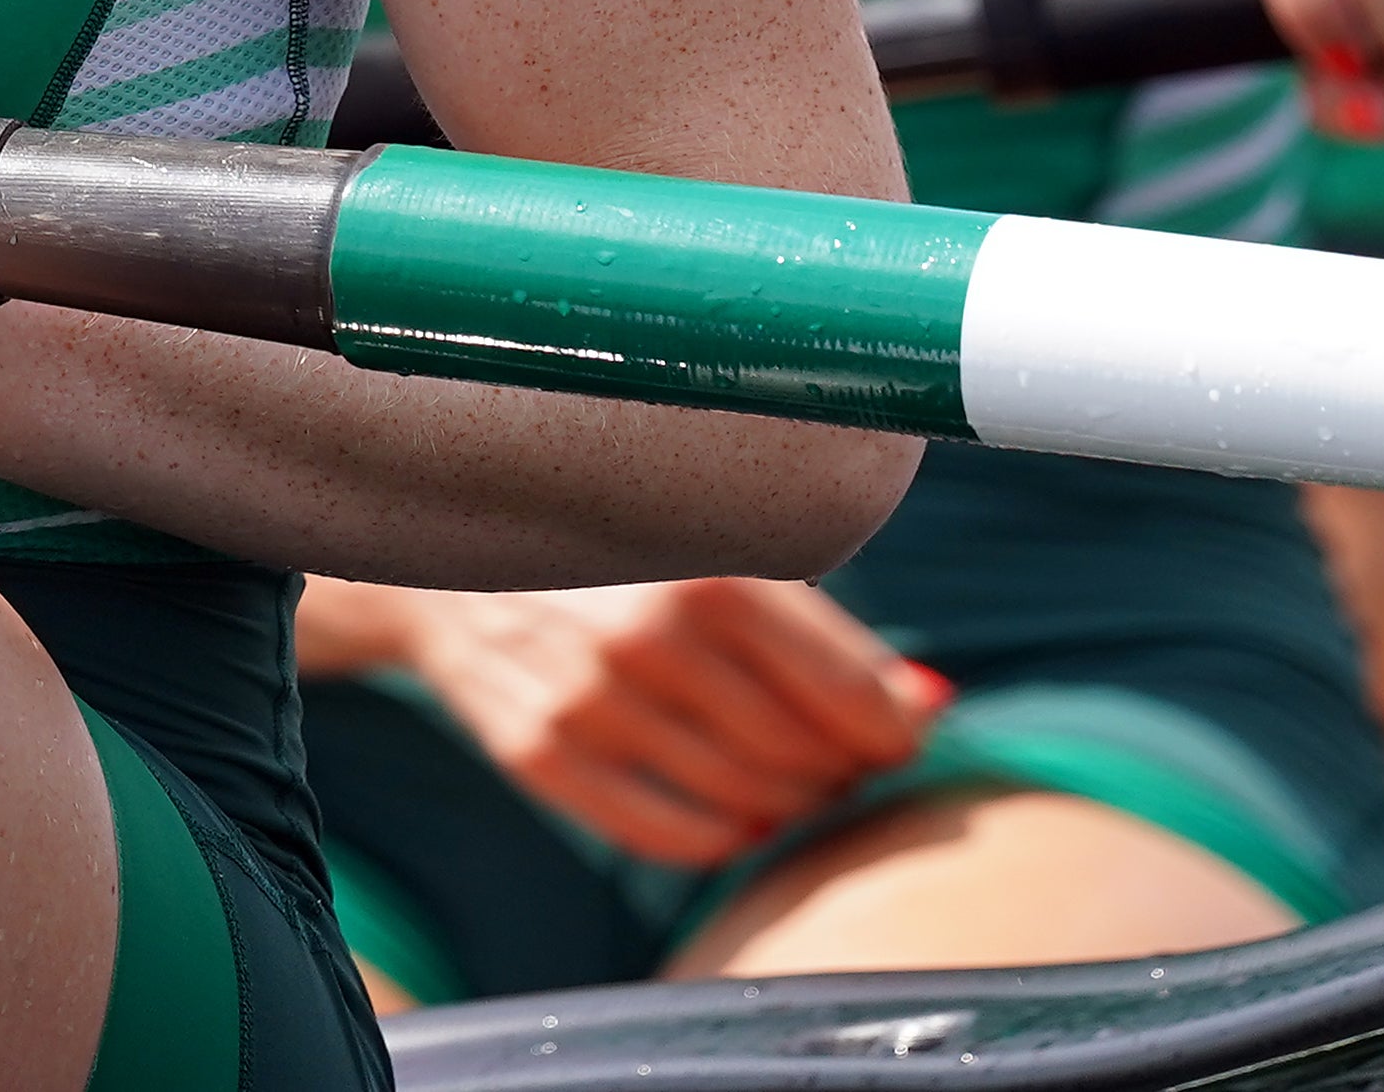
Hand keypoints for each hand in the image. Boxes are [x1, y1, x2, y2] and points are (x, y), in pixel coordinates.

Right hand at [370, 576, 946, 865]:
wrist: (454, 546)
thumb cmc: (621, 544)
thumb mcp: (719, 551)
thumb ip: (821, 631)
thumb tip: (928, 706)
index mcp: (709, 568)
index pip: (846, 687)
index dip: (894, 727)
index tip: (904, 733)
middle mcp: (648, 636)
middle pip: (802, 754)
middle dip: (845, 767)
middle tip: (849, 756)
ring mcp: (589, 702)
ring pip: (744, 804)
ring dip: (792, 804)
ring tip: (798, 780)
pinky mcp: (540, 753)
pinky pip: (667, 838)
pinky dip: (723, 839)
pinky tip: (738, 814)